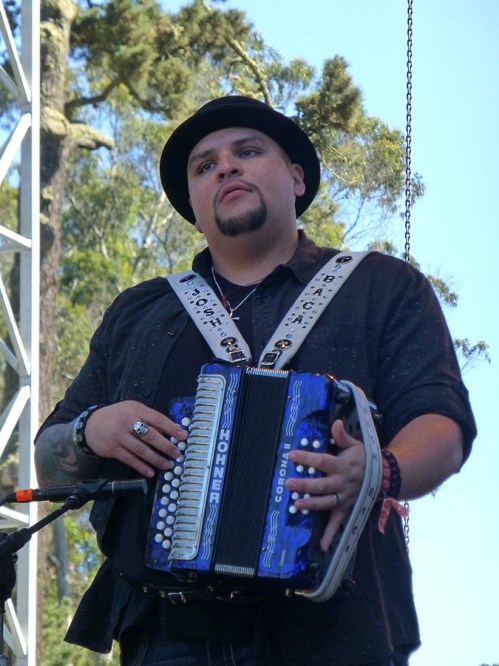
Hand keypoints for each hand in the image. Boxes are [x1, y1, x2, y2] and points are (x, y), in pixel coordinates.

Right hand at [84, 401, 187, 477]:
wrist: (90, 425)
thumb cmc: (117, 416)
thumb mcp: (132, 409)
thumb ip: (148, 418)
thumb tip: (169, 430)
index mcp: (135, 409)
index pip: (157, 419)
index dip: (172, 428)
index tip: (183, 436)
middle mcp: (127, 422)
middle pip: (150, 435)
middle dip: (166, 446)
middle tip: (178, 453)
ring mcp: (119, 436)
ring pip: (141, 450)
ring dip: (156, 459)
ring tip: (167, 465)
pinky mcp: (113, 449)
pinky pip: (130, 459)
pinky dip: (141, 467)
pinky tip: (151, 472)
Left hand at [285, 419, 365, 551]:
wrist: (384, 476)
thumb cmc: (365, 458)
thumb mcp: (356, 444)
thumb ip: (342, 436)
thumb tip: (335, 423)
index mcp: (342, 466)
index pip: (322, 461)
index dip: (307, 457)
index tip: (291, 455)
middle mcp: (343, 483)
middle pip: (322, 485)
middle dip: (305, 484)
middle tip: (288, 483)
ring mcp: (345, 497)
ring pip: (327, 502)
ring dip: (312, 504)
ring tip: (297, 504)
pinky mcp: (347, 508)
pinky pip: (338, 522)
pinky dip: (330, 535)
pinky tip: (322, 546)